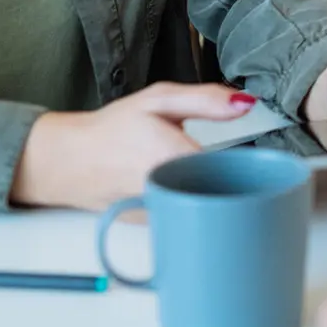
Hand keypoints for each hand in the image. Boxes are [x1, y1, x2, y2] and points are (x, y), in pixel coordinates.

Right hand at [10, 83, 255, 209]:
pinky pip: (186, 217)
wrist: (67, 161)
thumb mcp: (158, 99)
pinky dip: (193, 203)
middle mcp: (168, 191)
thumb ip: (205, 100)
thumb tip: (247, 103)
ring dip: (216, 192)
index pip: (237, 165)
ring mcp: (160, 214)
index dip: (252, 158)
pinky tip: (185, 187)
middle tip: (233, 160)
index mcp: (175, 157)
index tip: (258, 150)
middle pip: (226, 189)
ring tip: (207, 173)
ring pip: (207, 207)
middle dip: (236, 176)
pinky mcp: (153, 226)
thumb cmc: (111, 128)